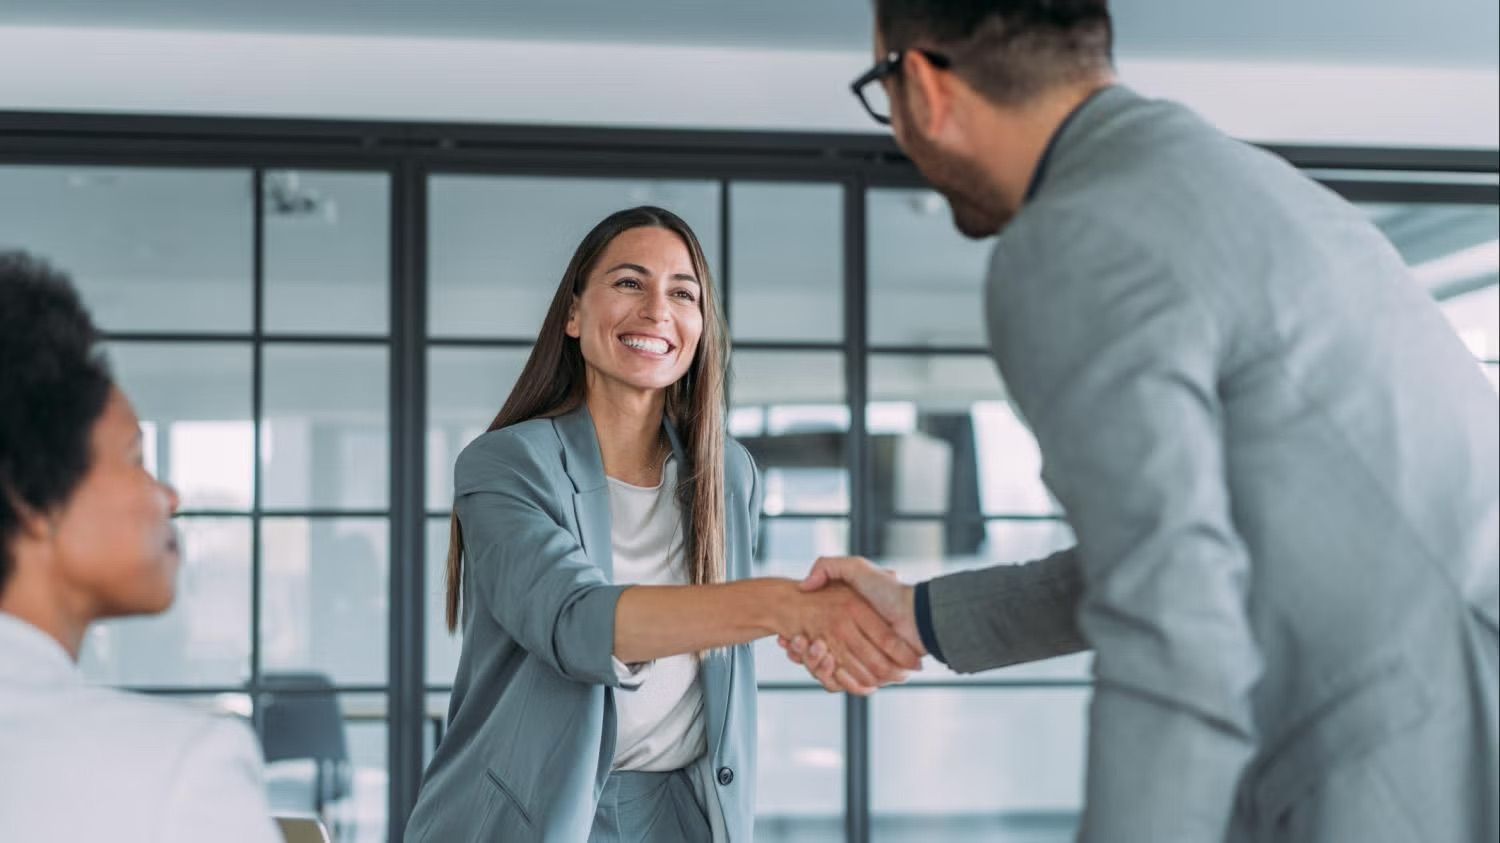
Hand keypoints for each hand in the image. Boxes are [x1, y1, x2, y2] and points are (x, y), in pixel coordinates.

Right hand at [779, 556, 924, 692]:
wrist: (916, 615)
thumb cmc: (889, 591)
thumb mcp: (856, 568)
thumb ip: (828, 567)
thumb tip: (804, 585)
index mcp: (847, 625)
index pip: (814, 637)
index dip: (797, 640)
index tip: (785, 636)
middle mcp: (852, 644)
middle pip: (816, 656)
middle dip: (800, 651)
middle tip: (787, 642)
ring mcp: (860, 661)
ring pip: (824, 671)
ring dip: (811, 662)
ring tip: (803, 646)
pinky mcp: (869, 676)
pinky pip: (842, 683)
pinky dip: (829, 676)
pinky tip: (823, 659)